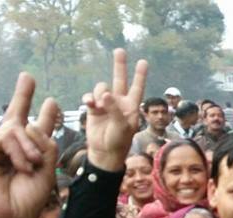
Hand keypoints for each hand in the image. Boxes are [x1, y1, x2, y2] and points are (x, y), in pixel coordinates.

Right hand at [82, 49, 147, 171]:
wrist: (104, 152)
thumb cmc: (118, 140)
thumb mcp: (121, 125)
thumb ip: (114, 108)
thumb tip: (105, 93)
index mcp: (131, 106)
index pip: (137, 87)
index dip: (140, 75)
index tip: (143, 61)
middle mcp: (119, 102)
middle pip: (119, 79)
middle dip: (119, 66)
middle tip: (119, 50)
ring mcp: (106, 104)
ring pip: (102, 88)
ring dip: (99, 94)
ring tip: (98, 106)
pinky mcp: (94, 108)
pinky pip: (90, 97)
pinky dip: (89, 98)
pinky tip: (90, 104)